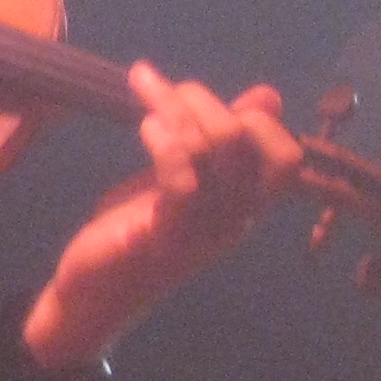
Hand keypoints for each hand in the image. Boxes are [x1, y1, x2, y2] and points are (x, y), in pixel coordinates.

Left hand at [21, 63, 306, 370]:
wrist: (93, 292)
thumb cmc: (138, 229)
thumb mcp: (186, 177)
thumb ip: (222, 141)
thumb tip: (269, 96)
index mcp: (246, 204)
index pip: (287, 157)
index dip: (257, 118)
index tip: (204, 99)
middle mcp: (235, 219)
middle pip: (245, 140)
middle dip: (202, 100)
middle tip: (162, 88)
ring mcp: (203, 230)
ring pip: (215, 149)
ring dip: (177, 109)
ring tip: (144, 93)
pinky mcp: (165, 236)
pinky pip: (183, 180)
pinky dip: (165, 143)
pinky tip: (144, 125)